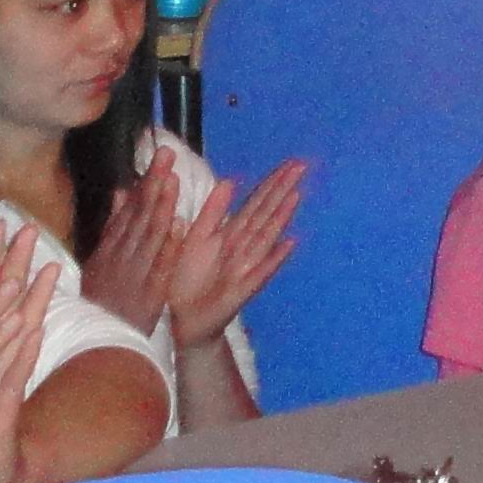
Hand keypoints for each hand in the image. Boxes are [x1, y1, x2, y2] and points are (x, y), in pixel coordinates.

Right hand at [78, 141, 191, 335]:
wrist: (100, 345)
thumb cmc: (103, 300)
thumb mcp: (100, 262)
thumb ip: (113, 227)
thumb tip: (120, 192)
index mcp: (109, 250)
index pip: (129, 212)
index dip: (145, 184)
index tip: (158, 159)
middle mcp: (121, 257)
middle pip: (140, 217)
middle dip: (154, 184)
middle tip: (167, 155)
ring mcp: (136, 274)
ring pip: (150, 236)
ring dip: (162, 208)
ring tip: (173, 180)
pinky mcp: (150, 293)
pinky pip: (161, 266)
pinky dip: (169, 246)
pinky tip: (181, 225)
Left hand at [160, 158, 303, 351]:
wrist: (180, 319)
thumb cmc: (187, 279)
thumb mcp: (195, 239)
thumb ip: (212, 212)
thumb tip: (230, 180)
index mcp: (230, 234)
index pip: (256, 203)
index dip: (272, 183)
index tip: (290, 163)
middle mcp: (243, 247)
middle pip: (265, 214)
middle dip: (282, 190)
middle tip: (302, 166)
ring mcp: (246, 267)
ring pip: (266, 237)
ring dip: (281, 217)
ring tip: (296, 195)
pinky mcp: (242, 290)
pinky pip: (260, 272)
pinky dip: (275, 258)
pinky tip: (289, 243)